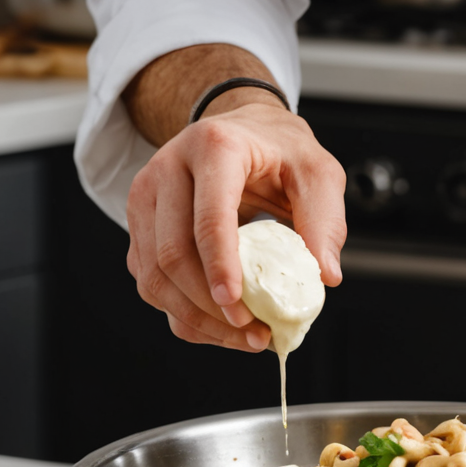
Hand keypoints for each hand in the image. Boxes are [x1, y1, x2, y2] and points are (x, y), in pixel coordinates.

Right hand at [124, 80, 345, 351]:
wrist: (245, 130)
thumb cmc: (280, 151)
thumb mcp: (318, 173)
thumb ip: (325, 221)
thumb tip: (325, 275)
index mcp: (214, 147)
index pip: (208, 216)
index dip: (220, 266)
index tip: (237, 306)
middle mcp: (168, 169)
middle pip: (173, 254)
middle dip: (209, 305)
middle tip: (254, 332)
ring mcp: (146, 199)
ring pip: (153, 276)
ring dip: (195, 318)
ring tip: (242, 336)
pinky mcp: (140, 226)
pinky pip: (150, 282)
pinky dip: (183, 314)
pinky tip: (219, 325)